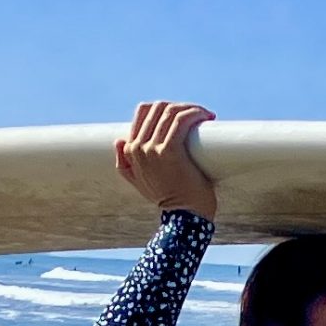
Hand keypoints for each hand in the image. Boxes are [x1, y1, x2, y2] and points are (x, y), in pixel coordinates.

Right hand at [116, 101, 218, 219]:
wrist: (184, 218)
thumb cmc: (169, 200)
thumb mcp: (139, 183)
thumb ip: (124, 165)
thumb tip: (119, 140)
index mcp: (129, 151)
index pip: (143, 111)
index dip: (166, 108)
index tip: (184, 116)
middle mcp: (137, 147)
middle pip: (157, 108)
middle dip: (179, 106)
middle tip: (197, 115)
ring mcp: (152, 149)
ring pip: (170, 111)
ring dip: (191, 108)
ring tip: (205, 116)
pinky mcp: (169, 150)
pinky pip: (181, 120)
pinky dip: (195, 113)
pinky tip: (206, 116)